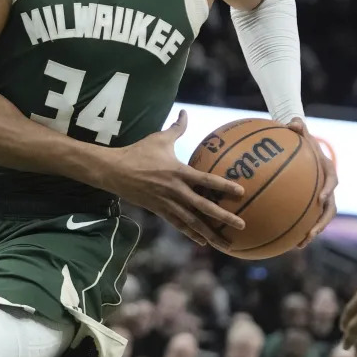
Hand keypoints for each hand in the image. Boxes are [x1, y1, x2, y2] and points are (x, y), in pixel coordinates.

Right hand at [107, 110, 245, 249]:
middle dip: (224, 217)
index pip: (207, 180)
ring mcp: (167, 203)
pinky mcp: (159, 211)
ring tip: (227, 244)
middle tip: (242, 224)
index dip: (224, 187)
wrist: (114, 171)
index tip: (241, 193)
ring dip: (211, 233)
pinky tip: (203, 241)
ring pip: (193, 222)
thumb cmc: (138, 152)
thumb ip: (177, 128)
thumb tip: (185, 112)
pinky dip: (192, 234)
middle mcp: (176, 191)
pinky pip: (179, 225)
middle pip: (204, 207)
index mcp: (179, 172)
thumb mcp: (159, 138)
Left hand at [288, 117, 336, 247]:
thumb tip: (293, 123)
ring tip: (299, 245)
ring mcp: (320, 198)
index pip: (332, 180)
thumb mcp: (299, 130)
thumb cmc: (300, 139)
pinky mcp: (310, 204)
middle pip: (330, 208)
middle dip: (322, 222)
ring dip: (311, 232)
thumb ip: (297, 126)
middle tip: (311, 232)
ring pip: (320, 219)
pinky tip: (282, 241)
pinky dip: (296, 230)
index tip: (321, 198)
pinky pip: (305, 218)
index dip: (328, 190)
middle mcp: (327, 187)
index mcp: (327, 170)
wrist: (302, 147)